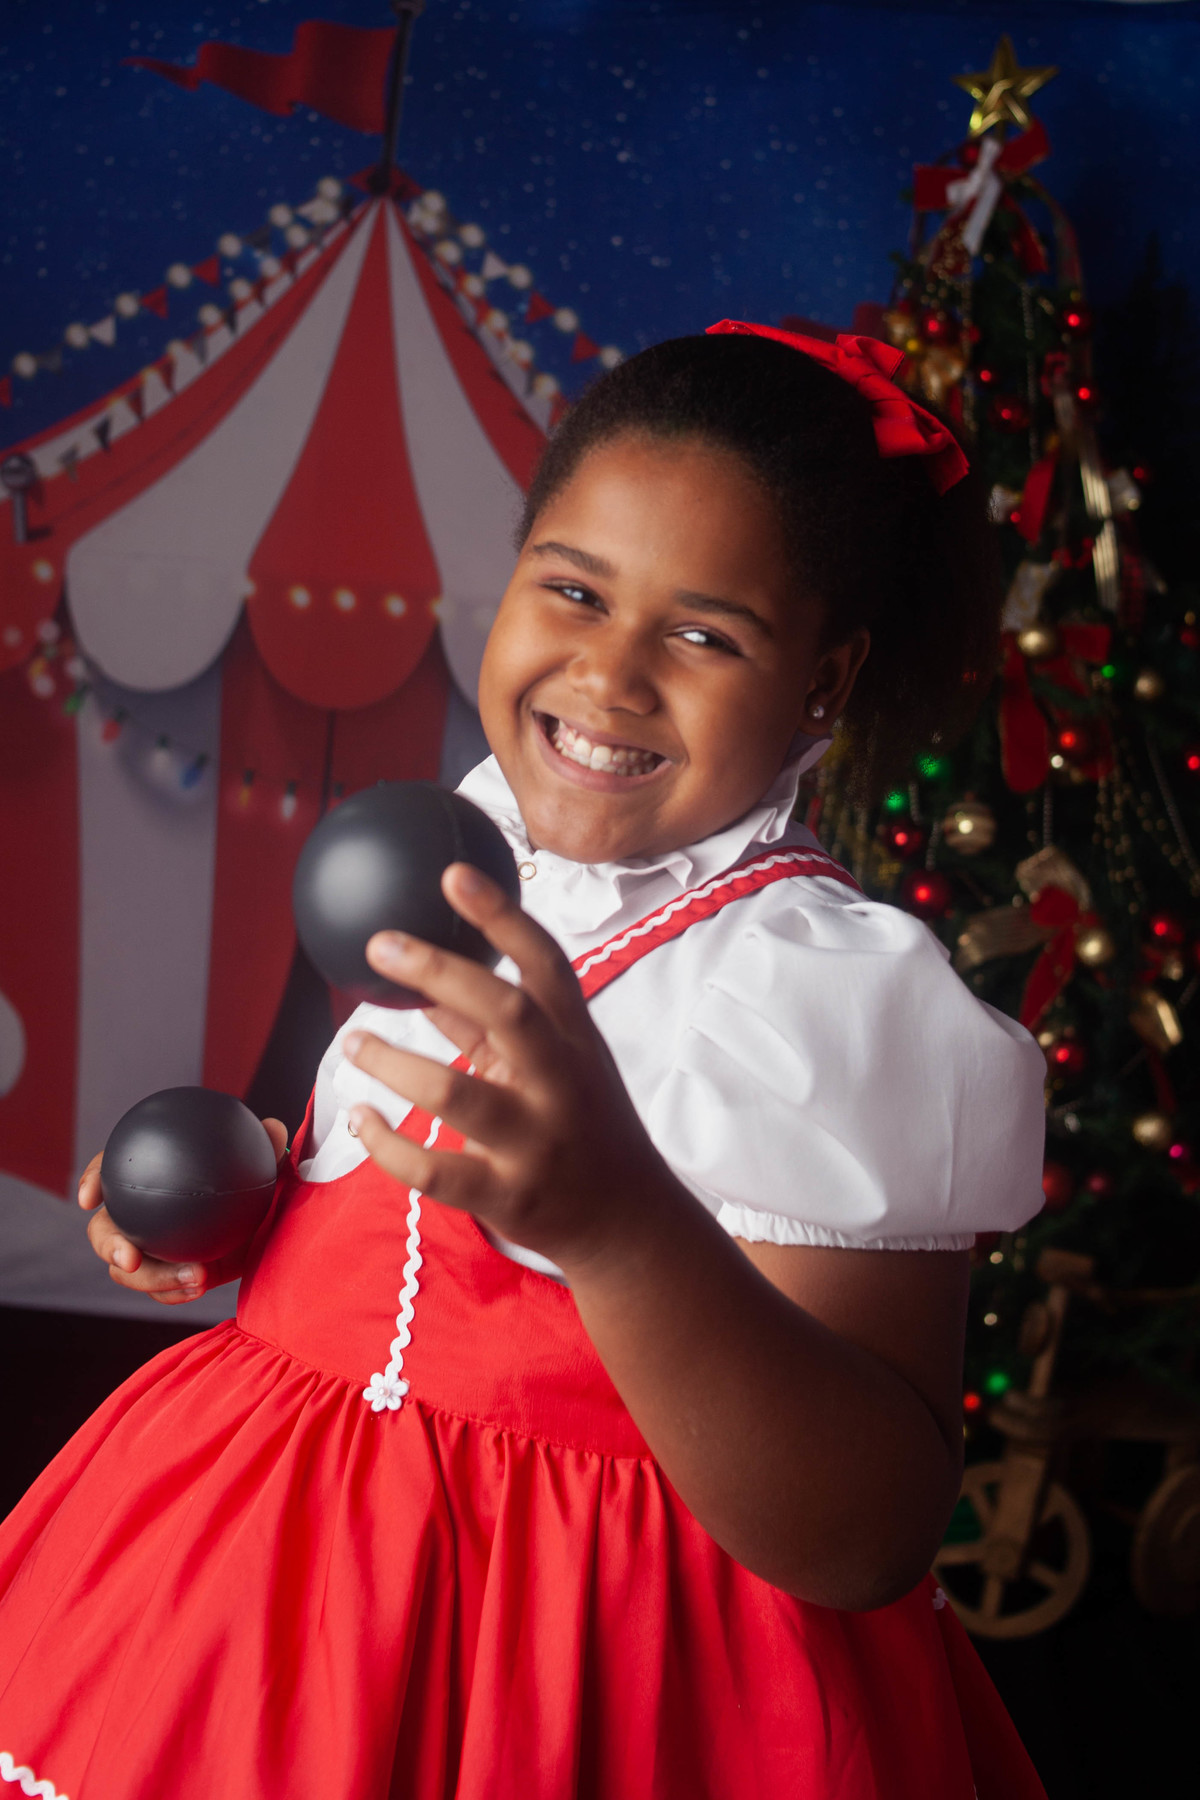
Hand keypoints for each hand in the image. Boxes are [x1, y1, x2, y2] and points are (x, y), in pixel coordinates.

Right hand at [77, 1117, 288, 1305]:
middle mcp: (141, 1213)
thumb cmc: (257, 1183)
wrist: (270, 1223)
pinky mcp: (169, 1275)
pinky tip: (199, 1287)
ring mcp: (151, 1248)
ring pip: (127, 1270)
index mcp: (150, 1174)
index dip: (92, 1179)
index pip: (110, 1169)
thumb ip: (266, 1147)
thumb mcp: (264, 1164)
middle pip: (105, 1230)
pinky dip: (174, 1292)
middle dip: (109, 1246)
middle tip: (130, 1258)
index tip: (91, 1198)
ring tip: (194, 1277)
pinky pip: (160, 1291)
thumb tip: (273, 1127)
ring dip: (153, 1278)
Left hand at [344, 863, 671, 1272]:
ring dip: (391, 1061)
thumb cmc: (584, 1123)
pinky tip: (360, 1117)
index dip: (501, 916)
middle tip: (380, 943)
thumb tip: (424, 982)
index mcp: (576, 1040)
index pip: (545, 963)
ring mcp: (536, 1141)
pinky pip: (432, 1171)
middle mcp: (561, 1083)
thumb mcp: (557, 1064)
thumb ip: (491, 1027)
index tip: (454, 874)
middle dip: (440, 971)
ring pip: (453, 1093)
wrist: (628, 1219)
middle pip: (505, 1012)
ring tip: (351, 1041)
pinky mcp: (508, 1195)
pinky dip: (385, 1143)